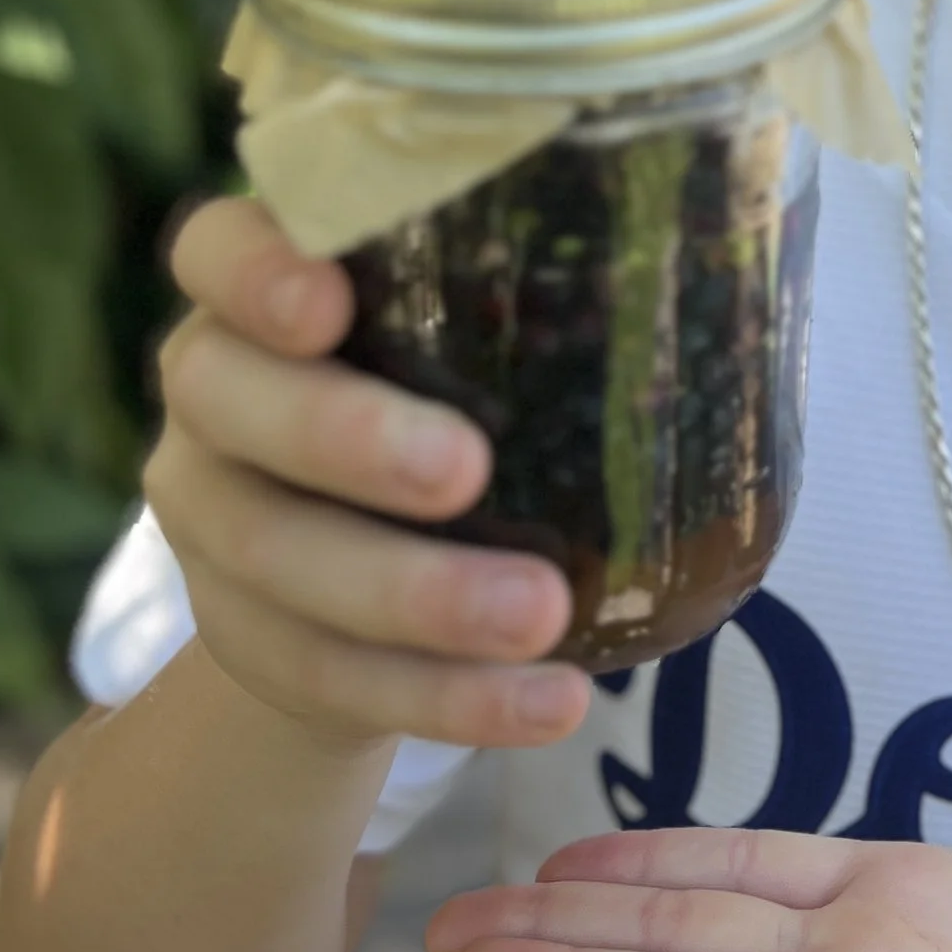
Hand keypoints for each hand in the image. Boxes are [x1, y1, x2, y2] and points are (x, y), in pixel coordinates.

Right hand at [146, 196, 590, 753]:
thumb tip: (739, 266)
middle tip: (466, 472)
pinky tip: (545, 705)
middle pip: (234, 401)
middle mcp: (214, 390)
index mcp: (264, 287)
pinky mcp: (244, 638)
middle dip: (347, 438)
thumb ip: (541, 292)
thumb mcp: (476, 328)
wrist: (355, 570)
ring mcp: (213, 518)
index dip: (257, 269)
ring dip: (415, 595)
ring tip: (540, 617)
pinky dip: (448, 698)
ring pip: (278, 556)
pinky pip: (332, 675)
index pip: (218, 247)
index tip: (329, 301)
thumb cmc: (458, 393)